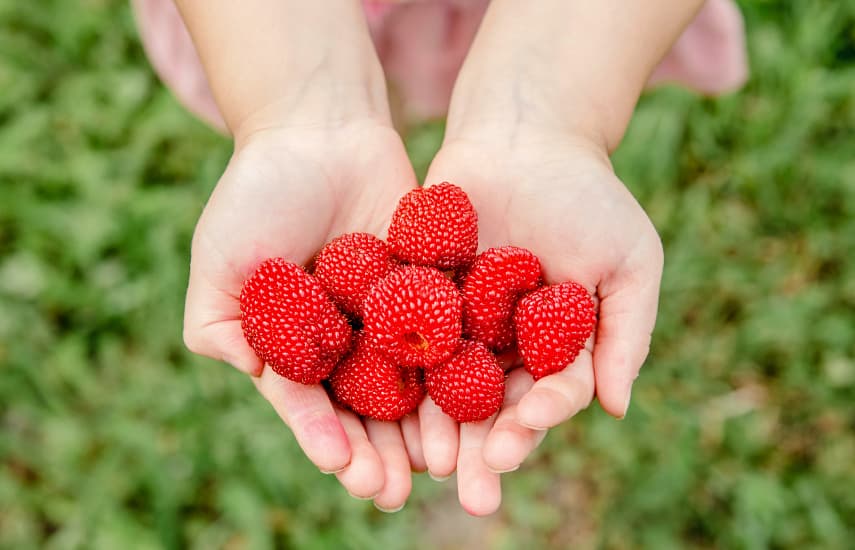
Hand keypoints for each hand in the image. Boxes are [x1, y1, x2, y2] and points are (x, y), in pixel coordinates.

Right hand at [182, 118, 423, 510]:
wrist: (318, 129)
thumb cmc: (258, 193)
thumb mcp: (220, 261)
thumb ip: (222, 328)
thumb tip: (257, 379)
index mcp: (298, 345)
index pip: (313, 404)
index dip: (326, 438)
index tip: (344, 468)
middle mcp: (348, 340)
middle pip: (367, 408)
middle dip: (379, 450)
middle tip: (394, 490)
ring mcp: (393, 316)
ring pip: (413, 383)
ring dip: (423, 427)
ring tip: (439, 465)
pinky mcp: (433, 288)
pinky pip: (449, 332)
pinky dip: (460, 368)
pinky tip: (475, 401)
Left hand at [421, 130, 663, 514]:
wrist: (523, 135)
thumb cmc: (587, 195)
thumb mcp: (629, 261)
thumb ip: (626, 333)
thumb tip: (617, 409)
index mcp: (554, 346)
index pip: (549, 395)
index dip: (540, 418)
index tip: (528, 433)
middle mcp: (504, 345)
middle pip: (494, 407)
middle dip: (487, 448)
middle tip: (474, 492)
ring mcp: (458, 324)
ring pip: (446, 386)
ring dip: (439, 428)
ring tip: (429, 465)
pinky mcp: (416, 298)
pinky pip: (406, 340)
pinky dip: (398, 371)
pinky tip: (384, 403)